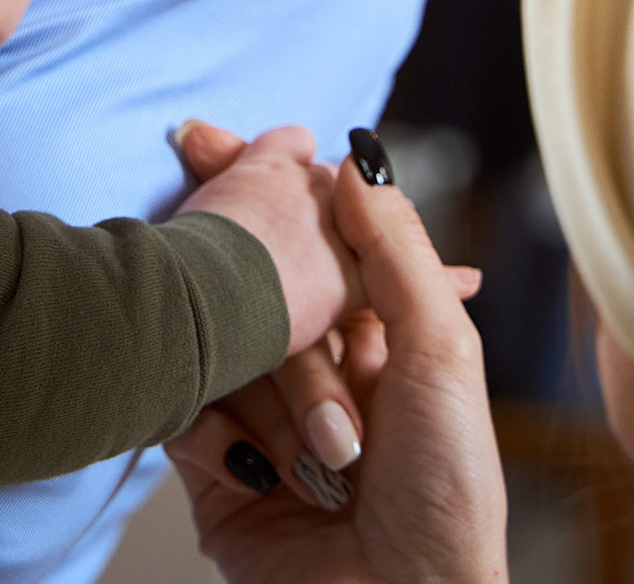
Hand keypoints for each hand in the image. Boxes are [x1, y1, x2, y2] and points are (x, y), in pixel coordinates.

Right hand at [167, 127, 508, 583]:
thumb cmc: (448, 495)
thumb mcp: (443, 355)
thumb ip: (395, 250)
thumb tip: (354, 155)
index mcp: (376, 336)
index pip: (308, 244)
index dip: (265, 193)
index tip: (213, 139)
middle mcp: (315, 370)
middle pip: (256, 294)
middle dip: (269, 314)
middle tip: (251, 299)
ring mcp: (260, 418)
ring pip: (222, 353)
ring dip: (276, 404)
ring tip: (330, 461)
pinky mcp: (214, 470)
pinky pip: (184, 418)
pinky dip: (223, 442)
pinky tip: (268, 475)